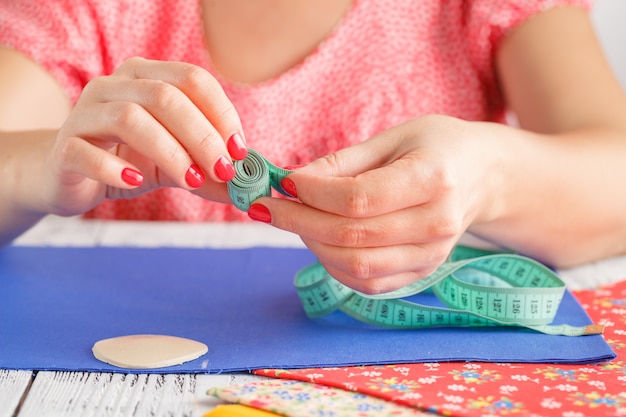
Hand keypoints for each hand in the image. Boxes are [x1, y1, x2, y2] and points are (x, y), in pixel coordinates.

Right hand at [40, 57, 246, 215]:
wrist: (69, 175)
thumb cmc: (128, 160)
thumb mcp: (175, 163)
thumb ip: (208, 172)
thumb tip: (246, 190)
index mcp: (146, 76)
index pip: (192, 79)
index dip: (221, 113)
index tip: (239, 149)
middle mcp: (113, 85)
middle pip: (165, 97)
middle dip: (202, 136)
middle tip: (222, 170)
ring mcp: (85, 113)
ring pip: (130, 118)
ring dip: (169, 152)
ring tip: (190, 180)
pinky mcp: (64, 147)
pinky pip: (86, 151)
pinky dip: (115, 168)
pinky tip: (137, 183)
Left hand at [255, 115, 504, 293]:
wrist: (482, 177)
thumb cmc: (437, 147)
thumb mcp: (394, 137)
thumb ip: (343, 162)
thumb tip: (293, 180)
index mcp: (433, 178)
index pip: (358, 198)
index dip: (313, 194)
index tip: (283, 182)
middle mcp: (436, 222)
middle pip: (352, 236)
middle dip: (299, 222)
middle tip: (268, 207)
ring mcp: (432, 254)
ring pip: (356, 265)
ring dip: (313, 244)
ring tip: (295, 220)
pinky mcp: (423, 271)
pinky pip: (368, 282)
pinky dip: (334, 265)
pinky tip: (320, 240)